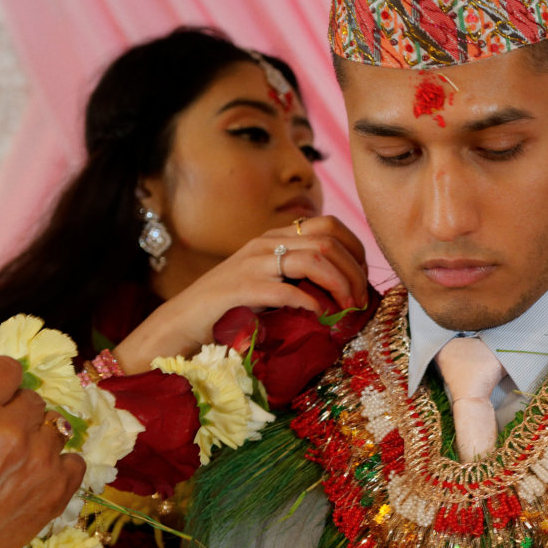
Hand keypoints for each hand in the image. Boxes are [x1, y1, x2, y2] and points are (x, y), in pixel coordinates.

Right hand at [0, 357, 84, 547]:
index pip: (7, 368)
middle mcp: (14, 430)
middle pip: (32, 398)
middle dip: (17, 412)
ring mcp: (43, 460)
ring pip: (54, 427)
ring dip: (38, 437)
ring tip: (15, 460)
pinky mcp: (61, 488)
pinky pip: (74, 458)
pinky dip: (59, 464)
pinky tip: (36, 476)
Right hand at [116, 216, 369, 369]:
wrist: (184, 321)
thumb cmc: (232, 306)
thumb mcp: (270, 280)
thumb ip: (299, 274)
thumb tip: (346, 286)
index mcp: (275, 237)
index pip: (330, 226)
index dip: (356, 251)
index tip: (362, 278)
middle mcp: (265, 244)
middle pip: (328, 243)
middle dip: (354, 272)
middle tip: (360, 300)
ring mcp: (252, 264)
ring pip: (314, 260)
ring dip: (339, 285)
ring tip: (347, 308)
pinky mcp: (241, 289)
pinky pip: (286, 291)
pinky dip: (310, 303)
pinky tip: (318, 315)